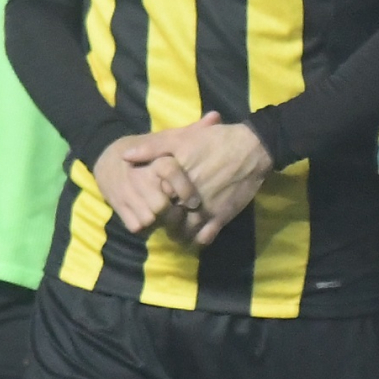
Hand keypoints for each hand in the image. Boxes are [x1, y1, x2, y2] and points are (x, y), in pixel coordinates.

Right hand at [92, 133, 193, 236]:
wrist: (106, 159)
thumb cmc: (146, 149)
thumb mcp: (167, 139)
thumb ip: (192, 132)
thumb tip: (216, 116)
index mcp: (152, 160)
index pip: (169, 173)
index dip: (184, 189)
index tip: (194, 200)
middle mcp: (137, 178)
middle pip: (161, 206)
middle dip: (173, 211)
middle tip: (179, 210)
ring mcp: (126, 195)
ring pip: (150, 219)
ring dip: (160, 221)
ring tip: (166, 215)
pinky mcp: (118, 209)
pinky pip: (137, 226)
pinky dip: (145, 225)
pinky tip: (151, 218)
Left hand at [136, 114, 273, 246]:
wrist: (253, 149)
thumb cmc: (216, 141)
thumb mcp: (181, 138)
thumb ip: (152, 147)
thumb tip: (125, 156)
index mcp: (174, 181)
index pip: (152, 200)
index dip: (149, 201)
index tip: (149, 199)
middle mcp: (187, 200)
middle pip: (166, 219)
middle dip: (162, 220)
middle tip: (163, 216)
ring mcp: (205, 211)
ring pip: (183, 233)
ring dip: (177, 233)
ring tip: (176, 227)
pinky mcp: (221, 218)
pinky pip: (204, 238)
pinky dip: (197, 240)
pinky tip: (195, 234)